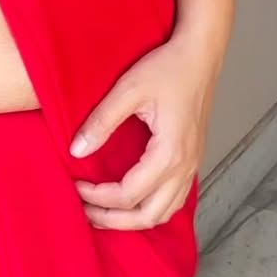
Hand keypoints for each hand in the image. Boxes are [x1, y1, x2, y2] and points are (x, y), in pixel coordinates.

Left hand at [69, 33, 220, 230]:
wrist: (199, 55)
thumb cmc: (167, 68)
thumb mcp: (129, 89)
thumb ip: (102, 121)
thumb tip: (76, 150)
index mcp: (170, 153)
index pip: (129, 194)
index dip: (99, 196)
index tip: (77, 184)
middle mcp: (185, 167)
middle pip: (149, 216)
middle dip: (115, 220)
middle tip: (86, 211)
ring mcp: (192, 166)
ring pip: (164, 213)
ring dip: (133, 219)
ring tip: (105, 210)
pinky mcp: (192, 159)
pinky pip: (174, 199)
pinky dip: (151, 208)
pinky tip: (133, 198)